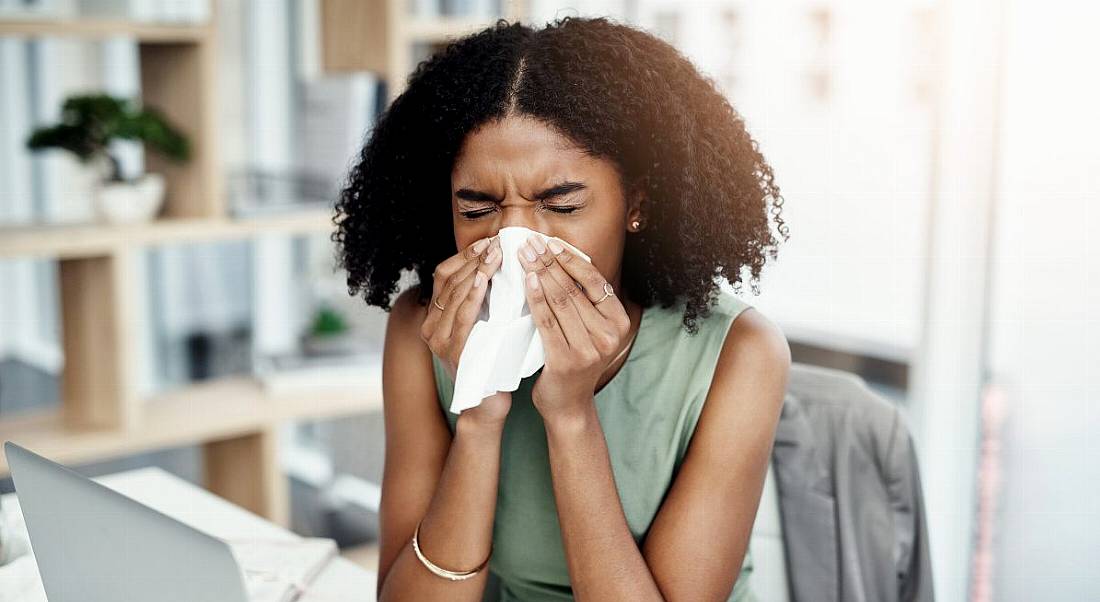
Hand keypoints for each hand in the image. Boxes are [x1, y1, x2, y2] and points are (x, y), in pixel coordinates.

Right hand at [420, 235, 511, 425]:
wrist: (488, 404)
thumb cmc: (491, 361)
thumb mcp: (484, 324)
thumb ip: (482, 300)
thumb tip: (497, 262)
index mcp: (435, 318)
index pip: (445, 275)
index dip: (465, 256)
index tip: (489, 242)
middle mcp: (430, 328)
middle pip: (449, 281)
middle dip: (474, 259)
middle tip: (497, 242)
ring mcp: (438, 342)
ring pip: (455, 295)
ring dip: (476, 271)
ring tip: (495, 253)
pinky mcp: (452, 353)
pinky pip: (462, 317)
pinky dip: (473, 296)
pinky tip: (484, 279)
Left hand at [517, 234, 631, 420]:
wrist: (568, 404)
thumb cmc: (575, 361)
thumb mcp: (590, 330)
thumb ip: (585, 302)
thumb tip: (562, 259)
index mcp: (620, 322)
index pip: (594, 281)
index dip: (570, 259)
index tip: (550, 242)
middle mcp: (609, 335)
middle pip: (574, 288)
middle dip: (549, 262)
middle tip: (530, 243)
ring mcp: (589, 349)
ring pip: (560, 301)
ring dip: (539, 274)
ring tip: (524, 256)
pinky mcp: (566, 360)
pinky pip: (547, 321)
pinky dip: (535, 298)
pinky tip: (526, 281)